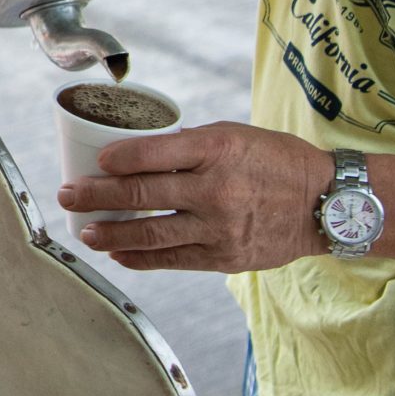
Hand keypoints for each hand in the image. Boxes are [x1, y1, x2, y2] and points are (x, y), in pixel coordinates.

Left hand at [56, 121, 332, 271]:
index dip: (114, 160)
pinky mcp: (225, 257)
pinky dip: (141, 258)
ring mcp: (220, 227)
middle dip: (96, 196)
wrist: (326, 204)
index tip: (94, 163)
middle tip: (68, 196)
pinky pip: (173, 260)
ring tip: (85, 232)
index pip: (151, 153)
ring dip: (110, 234)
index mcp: (216, 148)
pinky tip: (119, 255)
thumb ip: (188, 146)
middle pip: (140, 195)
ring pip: (150, 234)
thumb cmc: (275, 161)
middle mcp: (215, 188)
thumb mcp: (234, 136)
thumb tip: (137, 154)